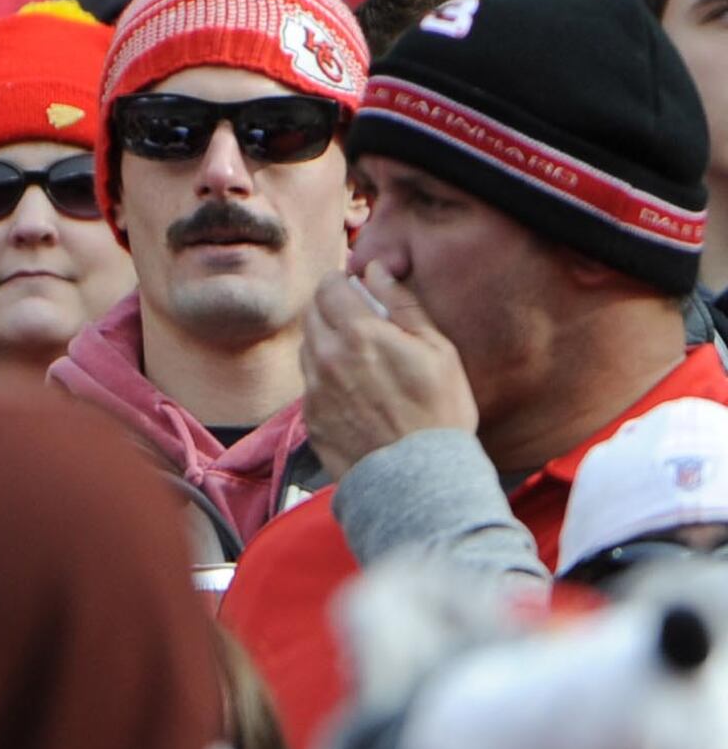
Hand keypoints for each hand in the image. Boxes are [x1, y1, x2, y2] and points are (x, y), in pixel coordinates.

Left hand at [301, 263, 479, 474]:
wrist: (419, 479)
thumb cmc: (439, 412)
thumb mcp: (437, 350)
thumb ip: (401, 304)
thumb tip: (376, 269)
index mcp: (358, 334)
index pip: (329, 287)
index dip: (342, 283)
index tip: (356, 290)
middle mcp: (326, 357)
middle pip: (313, 314)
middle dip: (332, 309)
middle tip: (361, 322)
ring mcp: (314, 389)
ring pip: (309, 347)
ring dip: (327, 342)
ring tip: (362, 360)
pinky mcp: (310, 417)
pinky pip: (311, 383)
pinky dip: (326, 377)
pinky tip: (356, 392)